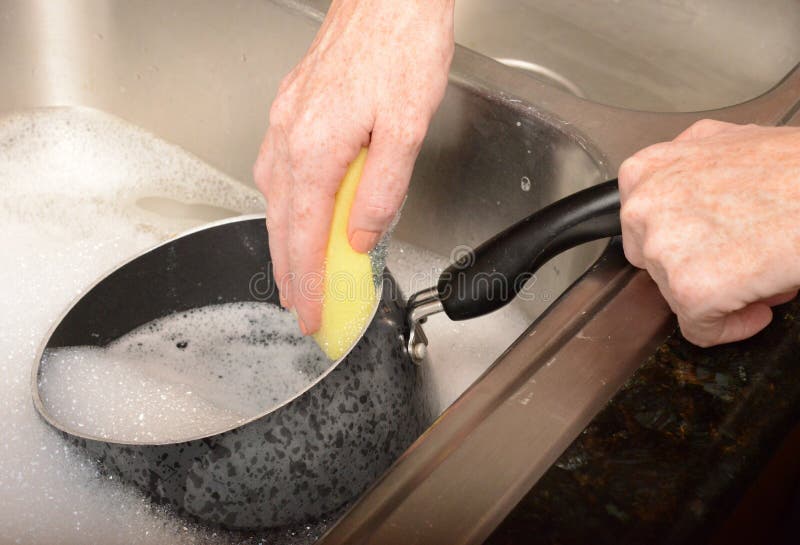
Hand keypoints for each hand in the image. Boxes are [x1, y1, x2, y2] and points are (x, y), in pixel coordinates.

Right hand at [253, 0, 453, 333]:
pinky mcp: (294, 106)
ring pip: (276, 196)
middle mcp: (291, 135)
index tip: (312, 314)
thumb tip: (361, 236)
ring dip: (284, 239)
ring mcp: (287, 119)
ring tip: (297, 269)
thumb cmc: (402, 45)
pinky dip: (286, 203)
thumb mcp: (406, 128)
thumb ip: (381, 190)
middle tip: (299, 304)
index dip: (308, 282)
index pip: (305, 236)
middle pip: (281, 222)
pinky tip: (298, 209)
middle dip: (289, 270)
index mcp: (316, 147)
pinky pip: (279, 168)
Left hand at [619, 119, 799, 346]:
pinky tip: (758, 306)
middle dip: (696, 265)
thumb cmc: (796, 168)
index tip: (707, 244)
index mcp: (645, 172)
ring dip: (719, 291)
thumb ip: (690, 166)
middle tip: (740, 255)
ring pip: (677, 294)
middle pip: (655, 262)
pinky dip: (731, 326)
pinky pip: (700, 329)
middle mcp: (643, 210)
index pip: (642, 226)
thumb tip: (690, 190)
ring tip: (760, 268)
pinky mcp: (690, 290)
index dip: (680, 240)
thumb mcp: (728, 141)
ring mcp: (663, 250)